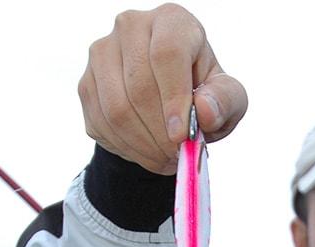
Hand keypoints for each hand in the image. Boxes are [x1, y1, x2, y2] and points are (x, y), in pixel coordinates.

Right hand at [78, 3, 247, 173]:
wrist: (172, 103)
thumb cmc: (205, 94)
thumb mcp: (229, 98)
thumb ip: (225, 102)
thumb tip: (205, 112)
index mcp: (172, 21)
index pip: (167, 54)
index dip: (174, 100)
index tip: (182, 136)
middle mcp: (131, 27)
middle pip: (139, 87)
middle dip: (161, 133)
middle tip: (177, 155)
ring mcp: (102, 53)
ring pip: (116, 109)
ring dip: (143, 145)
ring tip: (165, 158)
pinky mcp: (86, 83)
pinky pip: (101, 123)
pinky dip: (126, 148)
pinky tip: (147, 152)